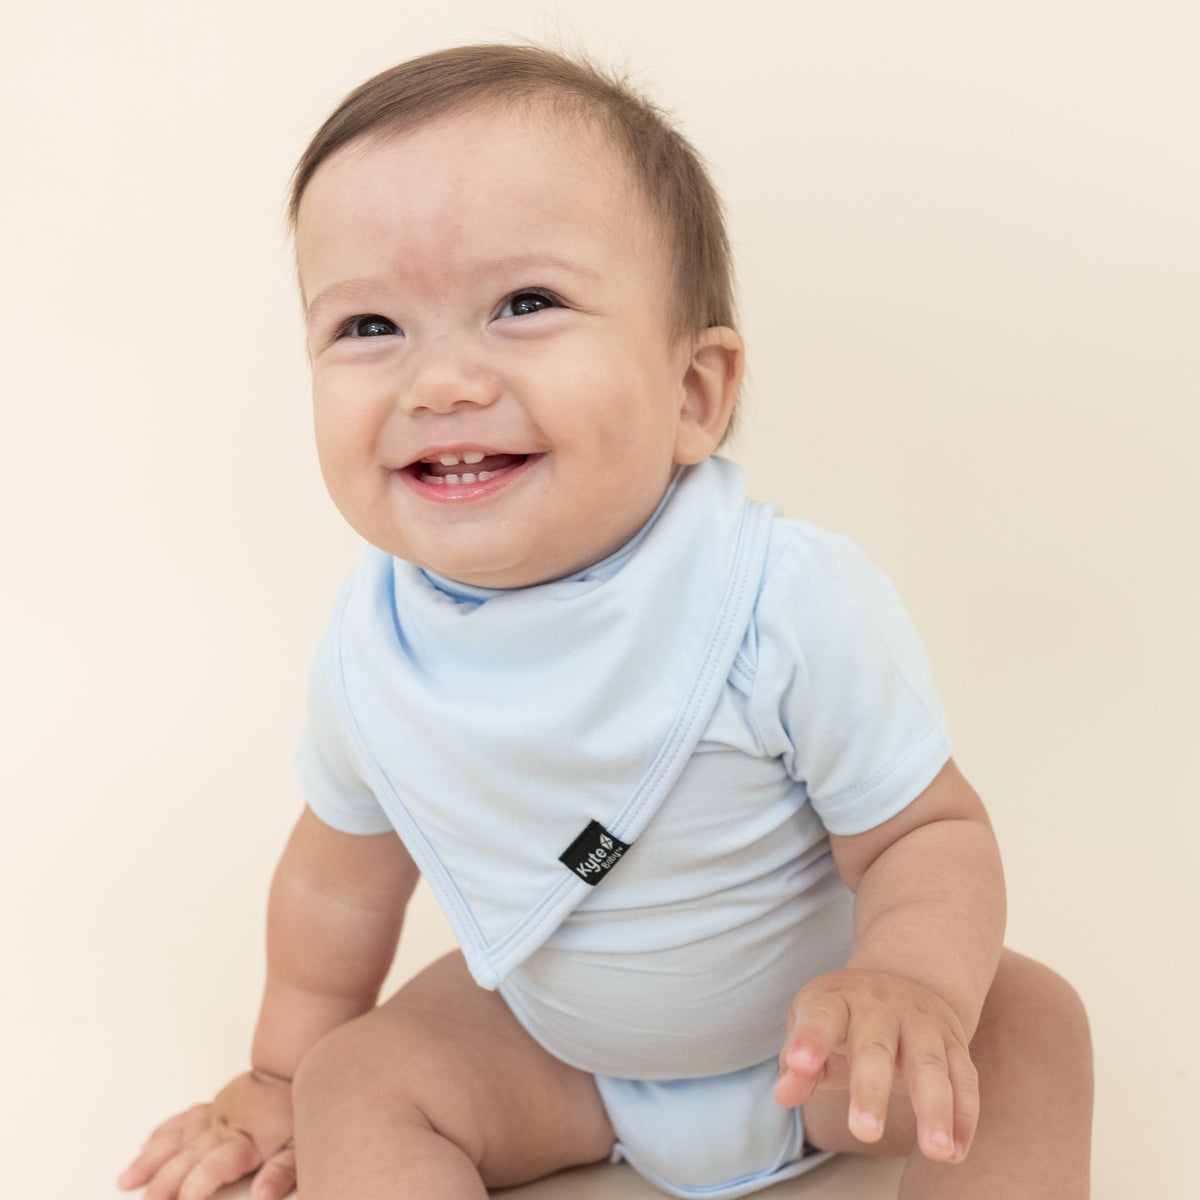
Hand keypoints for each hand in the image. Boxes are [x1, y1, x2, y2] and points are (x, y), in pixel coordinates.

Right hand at [118, 1071, 294, 1199]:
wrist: (295, 1063)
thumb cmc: (298, 1108)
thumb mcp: (301, 1144)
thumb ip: (282, 1172)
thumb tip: (263, 1197)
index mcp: (246, 1140)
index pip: (216, 1166)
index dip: (197, 1185)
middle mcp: (224, 1127)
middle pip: (188, 1157)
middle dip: (164, 1182)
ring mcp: (216, 1115)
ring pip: (177, 1138)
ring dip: (151, 1159)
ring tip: (127, 1179)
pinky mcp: (214, 1106)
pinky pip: (183, 1119)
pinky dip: (163, 1132)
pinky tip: (146, 1144)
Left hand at [773, 969, 978, 1163]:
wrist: (900, 979)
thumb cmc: (842, 1017)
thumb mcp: (810, 1024)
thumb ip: (795, 1062)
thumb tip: (785, 1094)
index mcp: (837, 999)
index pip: (821, 1016)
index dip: (810, 1039)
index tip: (799, 1064)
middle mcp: (880, 1005)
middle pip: (875, 1047)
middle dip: (870, 1090)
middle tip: (864, 1133)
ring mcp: (921, 1022)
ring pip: (930, 1065)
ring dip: (935, 1109)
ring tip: (935, 1150)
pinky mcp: (954, 1042)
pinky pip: (964, 1079)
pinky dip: (964, 1117)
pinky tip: (955, 1151)